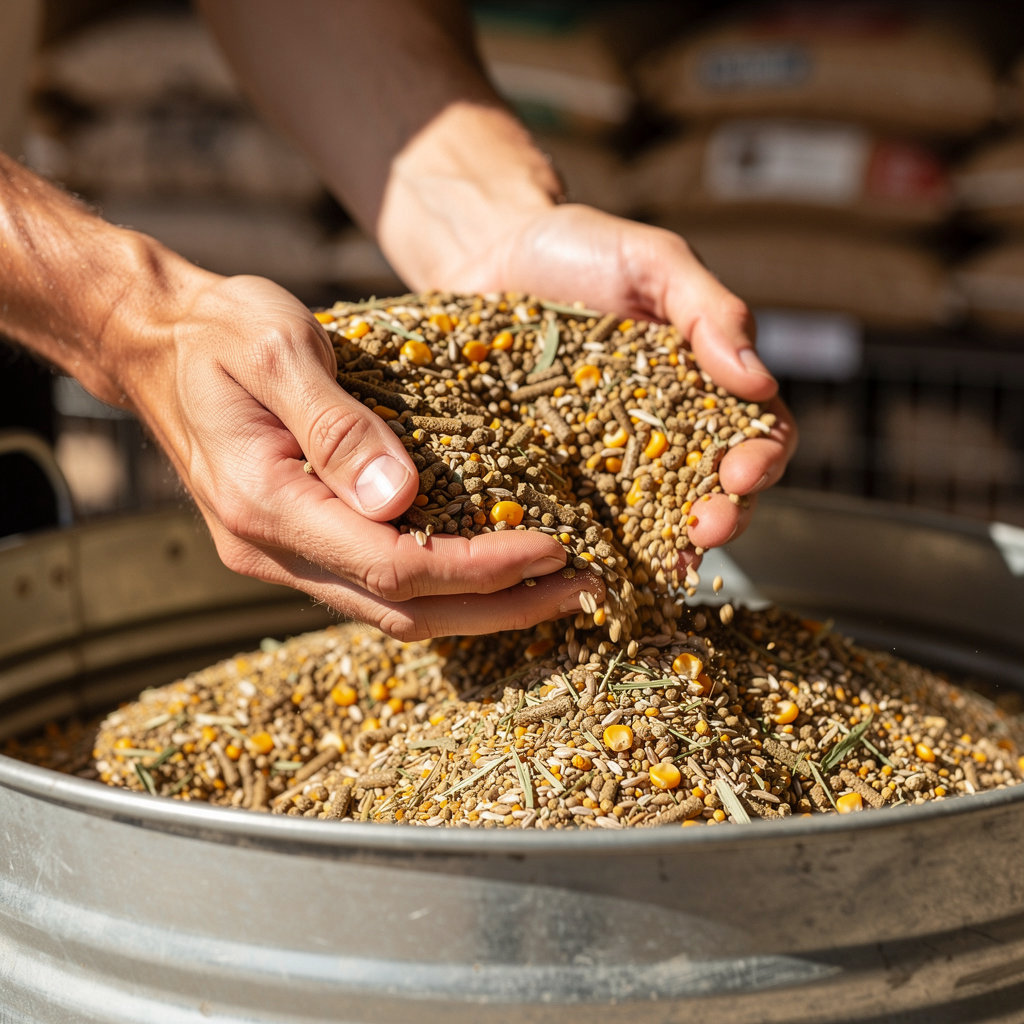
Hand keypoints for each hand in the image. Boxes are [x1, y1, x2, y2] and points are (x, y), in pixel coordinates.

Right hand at [121, 273, 599, 639]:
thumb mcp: (281, 350)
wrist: (156, 343)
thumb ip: (339, 426)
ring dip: (474, 608)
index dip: (480, 566)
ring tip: (549, 590)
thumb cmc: (220, 331)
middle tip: (576, 591)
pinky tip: (485, 571)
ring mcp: (277, 556)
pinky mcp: (292, 544)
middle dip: (497, 607)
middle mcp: (270, 549)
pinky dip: (438, 588)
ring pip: (390, 612)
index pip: (395, 564)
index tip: (552, 548)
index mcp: (266, 504)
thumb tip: (402, 498)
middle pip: (401, 610)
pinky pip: (374, 586)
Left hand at [424, 202, 797, 556]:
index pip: (756, 434)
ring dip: (664, 545)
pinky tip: (588, 558)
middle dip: (720, 517)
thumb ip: (710, 312)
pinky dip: (589, 541)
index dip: (760, 461)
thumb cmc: (583, 248)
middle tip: (705, 529)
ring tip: (662, 563)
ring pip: (650, 516)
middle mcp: (663, 432)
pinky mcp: (552, 470)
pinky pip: (577, 514)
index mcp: (704, 385)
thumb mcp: (656, 261)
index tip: (743, 472)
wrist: (492, 251)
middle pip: (711, 490)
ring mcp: (607, 458)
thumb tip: (759, 381)